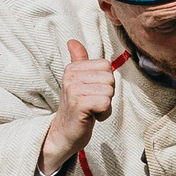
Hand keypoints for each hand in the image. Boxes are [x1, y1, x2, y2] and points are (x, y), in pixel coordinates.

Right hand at [40, 38, 116, 174]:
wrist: (64, 133)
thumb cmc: (76, 108)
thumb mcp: (77, 82)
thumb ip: (78, 61)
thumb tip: (72, 41)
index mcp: (72, 68)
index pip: (106, 66)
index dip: (105, 82)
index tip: (92, 92)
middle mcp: (71, 76)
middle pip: (110, 78)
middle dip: (107, 94)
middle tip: (92, 103)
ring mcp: (73, 90)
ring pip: (109, 91)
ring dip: (105, 106)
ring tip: (91, 110)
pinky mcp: (78, 104)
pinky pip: (105, 103)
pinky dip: (103, 114)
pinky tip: (91, 117)